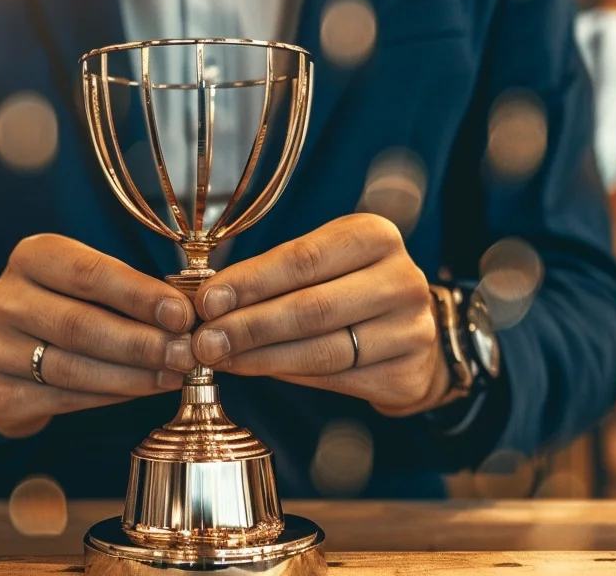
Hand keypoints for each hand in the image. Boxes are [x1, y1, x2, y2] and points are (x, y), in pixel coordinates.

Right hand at [0, 235, 196, 437]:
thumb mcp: (89, 283)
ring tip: (172, 376)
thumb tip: (186, 314)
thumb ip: (130, 292)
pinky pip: (63, 398)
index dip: (139, 295)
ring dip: (132, 375)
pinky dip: (110, 397)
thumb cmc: (68, 304)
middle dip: (141, 342)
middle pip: (80, 324)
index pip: (88, 274)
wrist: (13, 349)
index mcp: (31, 257)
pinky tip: (142, 391)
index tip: (182, 314)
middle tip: (184, 354)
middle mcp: (5, 299)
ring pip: (72, 367)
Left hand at [189, 214, 447, 416]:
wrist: (410, 333)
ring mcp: (411, 331)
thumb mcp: (322, 263)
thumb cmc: (348, 287)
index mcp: (376, 236)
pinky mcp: (407, 375)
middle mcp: (402, 280)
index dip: (250, 282)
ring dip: (260, 357)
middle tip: (204, 342)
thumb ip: (273, 276)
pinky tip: (255, 370)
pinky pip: (335, 379)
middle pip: (311, 308)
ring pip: (321, 350)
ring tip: (220, 359)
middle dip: (248, 326)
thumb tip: (208, 300)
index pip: (304, 259)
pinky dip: (287, 375)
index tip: (206, 301)